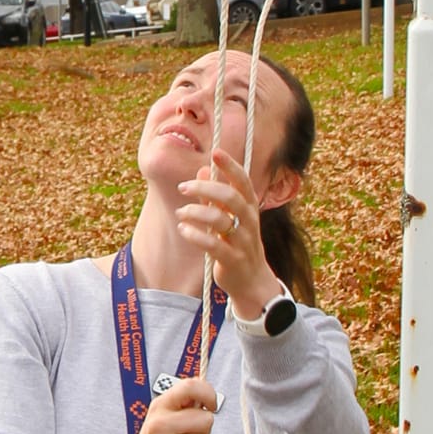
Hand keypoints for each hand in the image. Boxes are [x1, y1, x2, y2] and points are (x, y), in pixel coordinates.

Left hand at [174, 144, 278, 318]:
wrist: (252, 281)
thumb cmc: (238, 243)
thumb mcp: (229, 218)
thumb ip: (214, 196)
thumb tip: (201, 170)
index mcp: (250, 209)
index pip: (243, 182)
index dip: (231, 166)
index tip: (216, 152)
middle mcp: (249, 222)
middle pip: (230, 197)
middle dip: (205, 188)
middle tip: (183, 187)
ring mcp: (242, 242)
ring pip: (220, 220)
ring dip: (196, 212)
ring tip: (181, 213)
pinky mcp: (232, 260)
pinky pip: (213, 244)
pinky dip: (195, 234)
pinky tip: (183, 229)